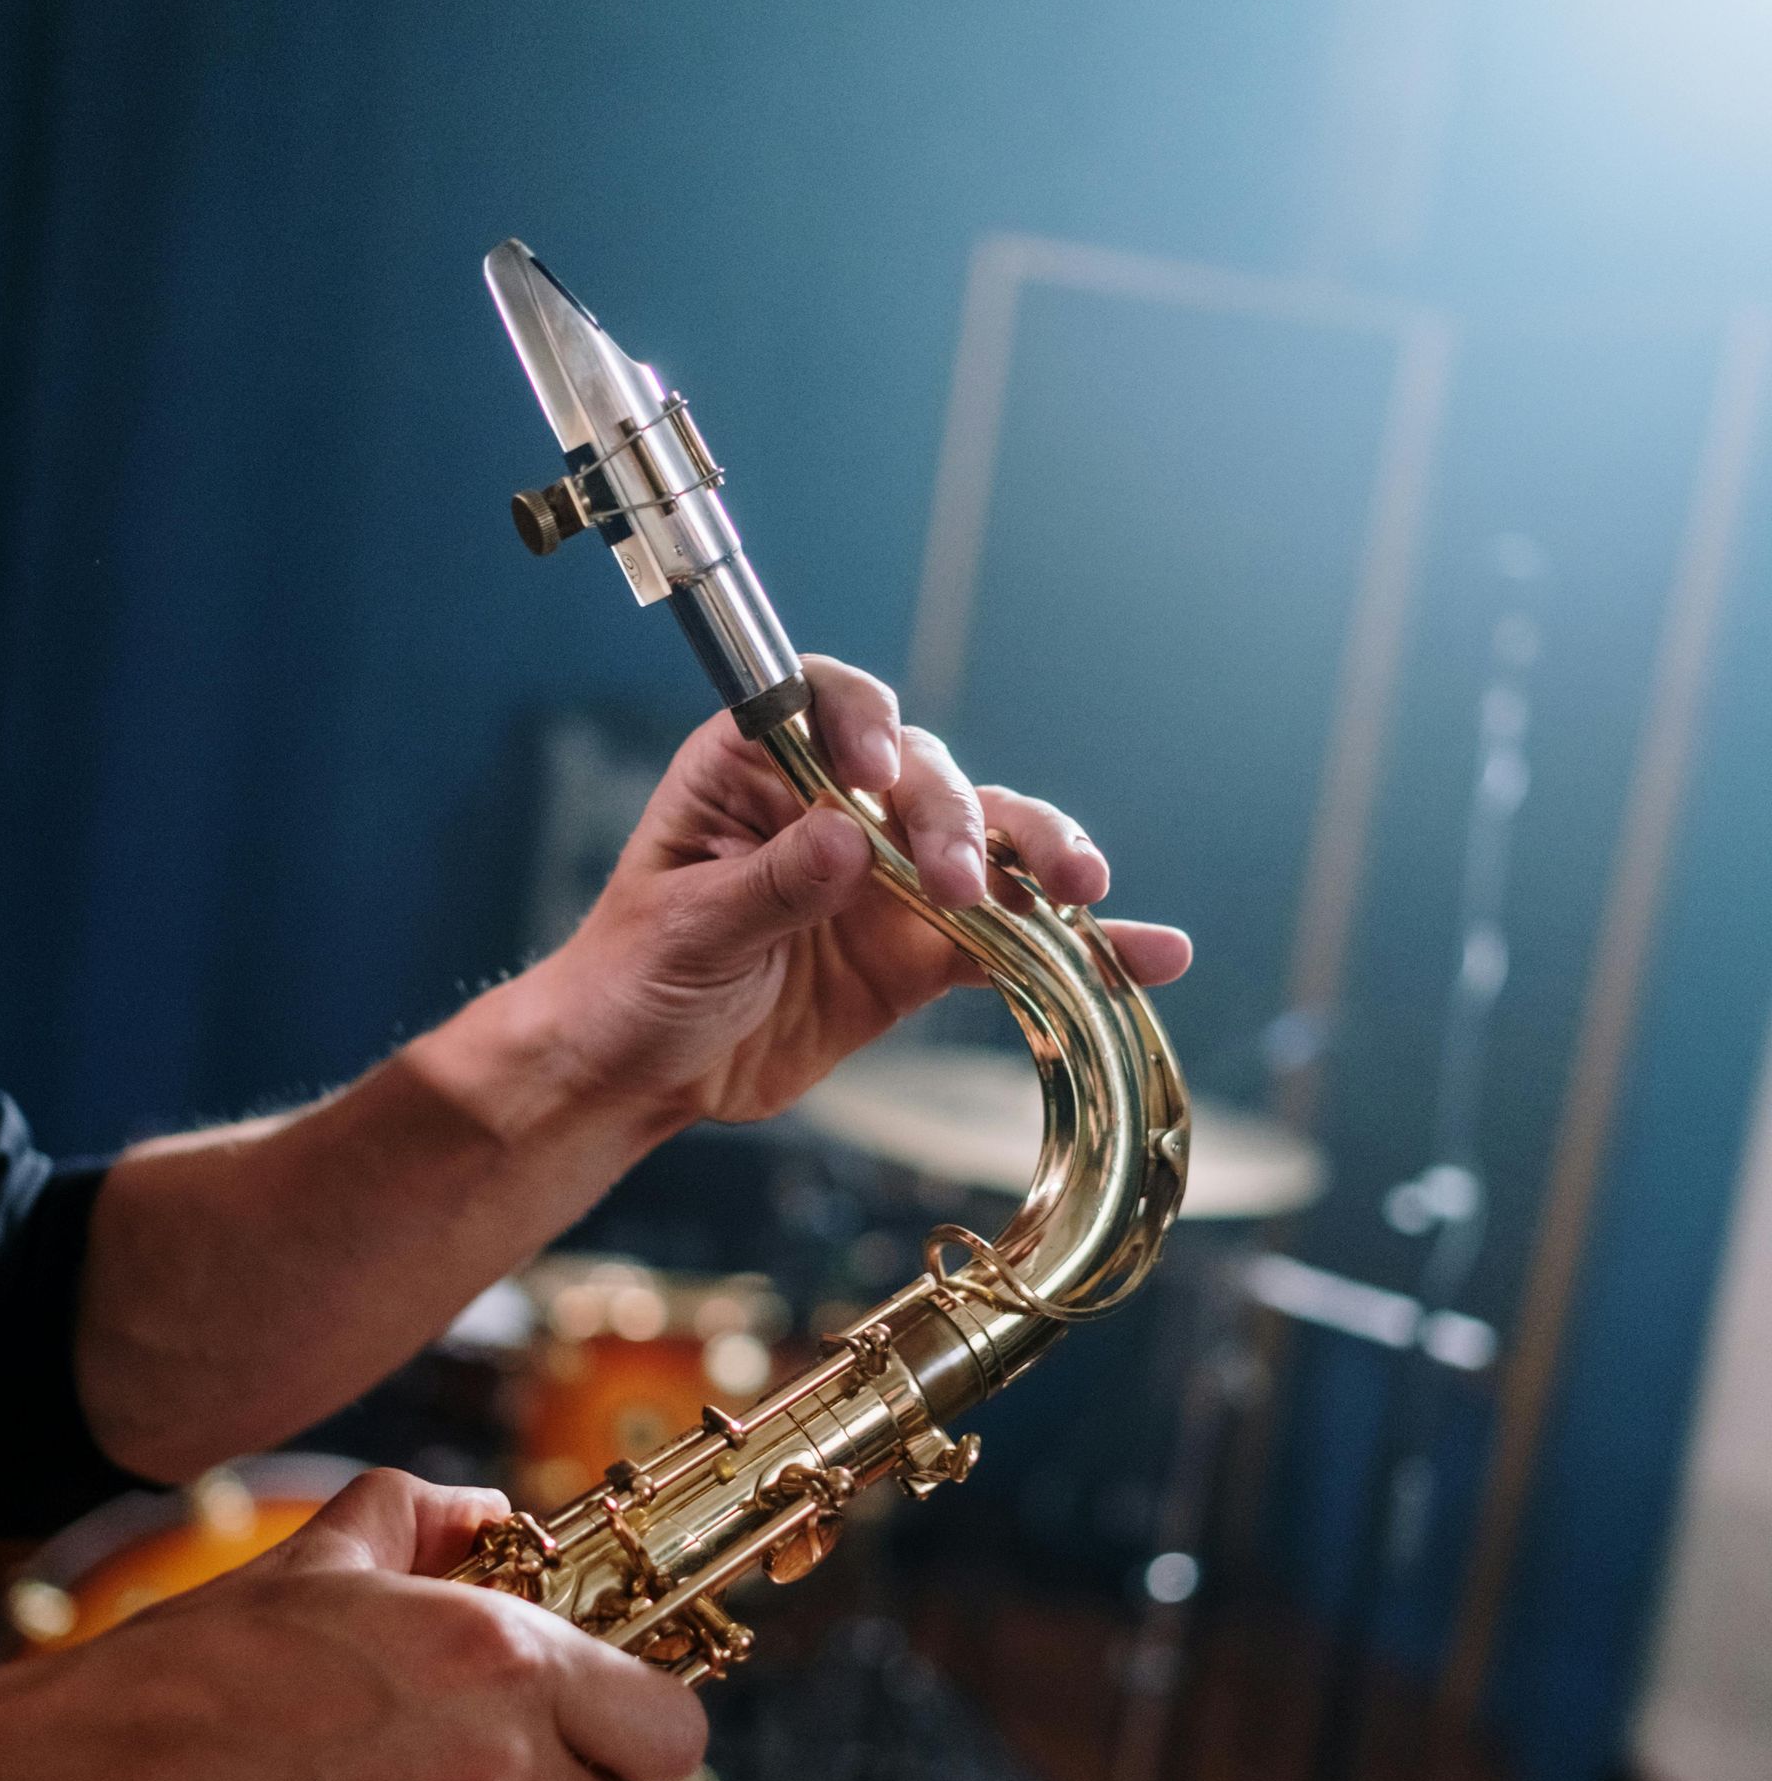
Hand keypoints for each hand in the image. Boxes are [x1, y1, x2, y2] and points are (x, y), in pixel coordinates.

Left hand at [500, 656, 1190, 1127]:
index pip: (823, 704)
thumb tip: (848, 836)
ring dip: (1041, 860)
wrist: (641, 1076)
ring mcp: (889, 879)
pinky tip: (1148, 954)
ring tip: (1084, 890)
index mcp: (754, 771)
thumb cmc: (632, 982)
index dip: (860, 721)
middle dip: (957, 821)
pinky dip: (1077, 950)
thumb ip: (767, 885)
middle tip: (959, 883)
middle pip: (924, 778)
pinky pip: (1011, 942)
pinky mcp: (922, 952)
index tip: (873, 769)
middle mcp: (835, 808)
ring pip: (988, 846)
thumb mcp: (685, 931)